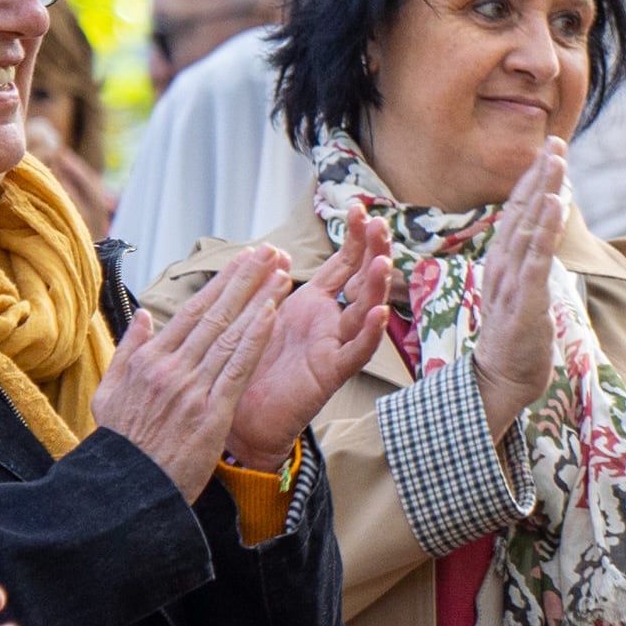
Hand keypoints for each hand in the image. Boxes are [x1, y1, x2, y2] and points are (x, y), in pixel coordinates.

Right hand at [94, 249, 286, 501]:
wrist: (126, 489)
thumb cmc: (121, 444)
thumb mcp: (110, 392)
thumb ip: (129, 351)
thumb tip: (143, 317)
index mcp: (147, 360)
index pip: (190, 311)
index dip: (221, 284)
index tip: (242, 260)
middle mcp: (169, 368)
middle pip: (213, 314)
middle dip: (244, 279)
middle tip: (269, 251)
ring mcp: (190, 388)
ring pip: (229, 334)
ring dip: (258, 300)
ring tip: (282, 274)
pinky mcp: (209, 412)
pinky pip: (236, 368)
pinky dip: (254, 339)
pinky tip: (271, 315)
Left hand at [225, 201, 393, 469]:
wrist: (242, 417)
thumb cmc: (250, 366)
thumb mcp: (260, 315)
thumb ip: (271, 286)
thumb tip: (278, 253)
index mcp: (312, 305)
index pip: (342, 264)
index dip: (353, 238)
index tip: (360, 209)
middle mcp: (329, 322)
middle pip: (360, 281)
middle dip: (372, 252)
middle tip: (381, 225)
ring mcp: (333, 346)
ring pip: (363, 312)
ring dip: (375, 287)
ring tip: (384, 261)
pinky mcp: (330, 373)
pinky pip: (355, 352)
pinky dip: (367, 334)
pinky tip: (376, 314)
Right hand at [472, 140, 567, 447]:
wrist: (499, 380)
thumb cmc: (515, 341)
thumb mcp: (522, 294)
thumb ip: (529, 267)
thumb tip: (543, 242)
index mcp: (502, 263)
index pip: (516, 215)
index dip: (531, 183)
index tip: (547, 153)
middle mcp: (503, 266)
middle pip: (521, 213)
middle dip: (539, 177)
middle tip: (555, 144)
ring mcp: (511, 283)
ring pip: (529, 229)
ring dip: (543, 194)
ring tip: (557, 163)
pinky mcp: (524, 302)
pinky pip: (536, 260)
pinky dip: (546, 232)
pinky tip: (556, 206)